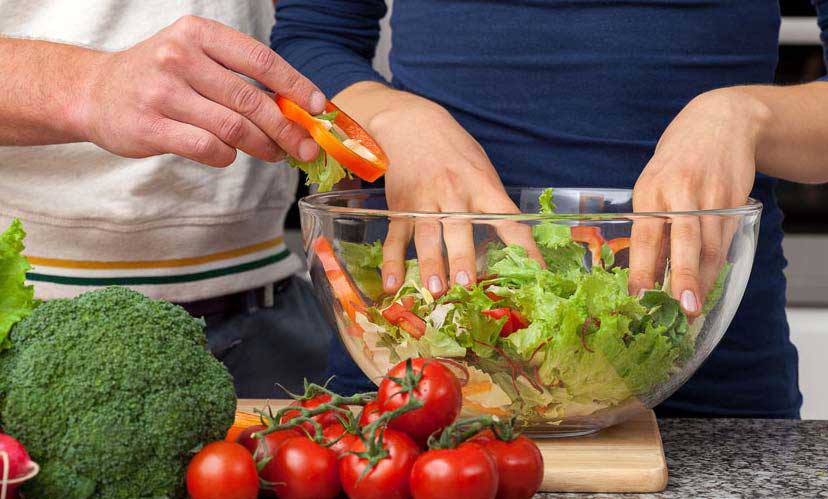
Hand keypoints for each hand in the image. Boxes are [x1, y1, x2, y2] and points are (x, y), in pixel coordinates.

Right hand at [77, 16, 324, 166]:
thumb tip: (296, 109)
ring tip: (274, 154)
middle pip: (251, 100)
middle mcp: (179, 57)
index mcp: (198, 33)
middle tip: (306, 147)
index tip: (318, 107)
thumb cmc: (159, 77)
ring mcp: (162, 92)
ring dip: (263, 146)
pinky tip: (228, 154)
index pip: (261, 60)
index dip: (296, 86)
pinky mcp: (150, 127)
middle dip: (287, 129)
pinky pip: (208, 148)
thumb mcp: (196, 59)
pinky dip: (227, 156)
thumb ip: (240, 78)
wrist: (94, 92)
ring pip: (233, 128)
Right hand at [366, 92, 542, 296]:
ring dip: (430, 264)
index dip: (525, 248)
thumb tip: (511, 242)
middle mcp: (454, 193)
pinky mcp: (400, 206)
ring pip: (426, 235)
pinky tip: (392, 284)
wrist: (410, 123)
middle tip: (466, 286)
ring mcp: (424, 201)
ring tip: (434, 289)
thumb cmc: (453, 150)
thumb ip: (492, 202)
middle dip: (462, 258)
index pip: (509, 220)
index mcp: (482, 186)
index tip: (537, 272)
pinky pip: (395, 237)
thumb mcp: (481, 168)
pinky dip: (392, 262)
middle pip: (459, 229)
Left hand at [629, 89, 768, 316]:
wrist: (720, 122)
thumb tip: (646, 271)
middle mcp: (680, 191)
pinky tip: (708, 283)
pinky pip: (725, 238)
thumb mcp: (652, 185)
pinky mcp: (735, 198)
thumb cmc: (676, 162)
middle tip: (682, 306)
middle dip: (684, 276)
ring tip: (694, 306)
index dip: (642, 266)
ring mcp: (712, 194)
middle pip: (684, 239)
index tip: (638, 294)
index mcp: (650, 189)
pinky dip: (717, 264)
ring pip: (710, 244)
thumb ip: (650, 223)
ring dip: (703, 278)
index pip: (645, 234)